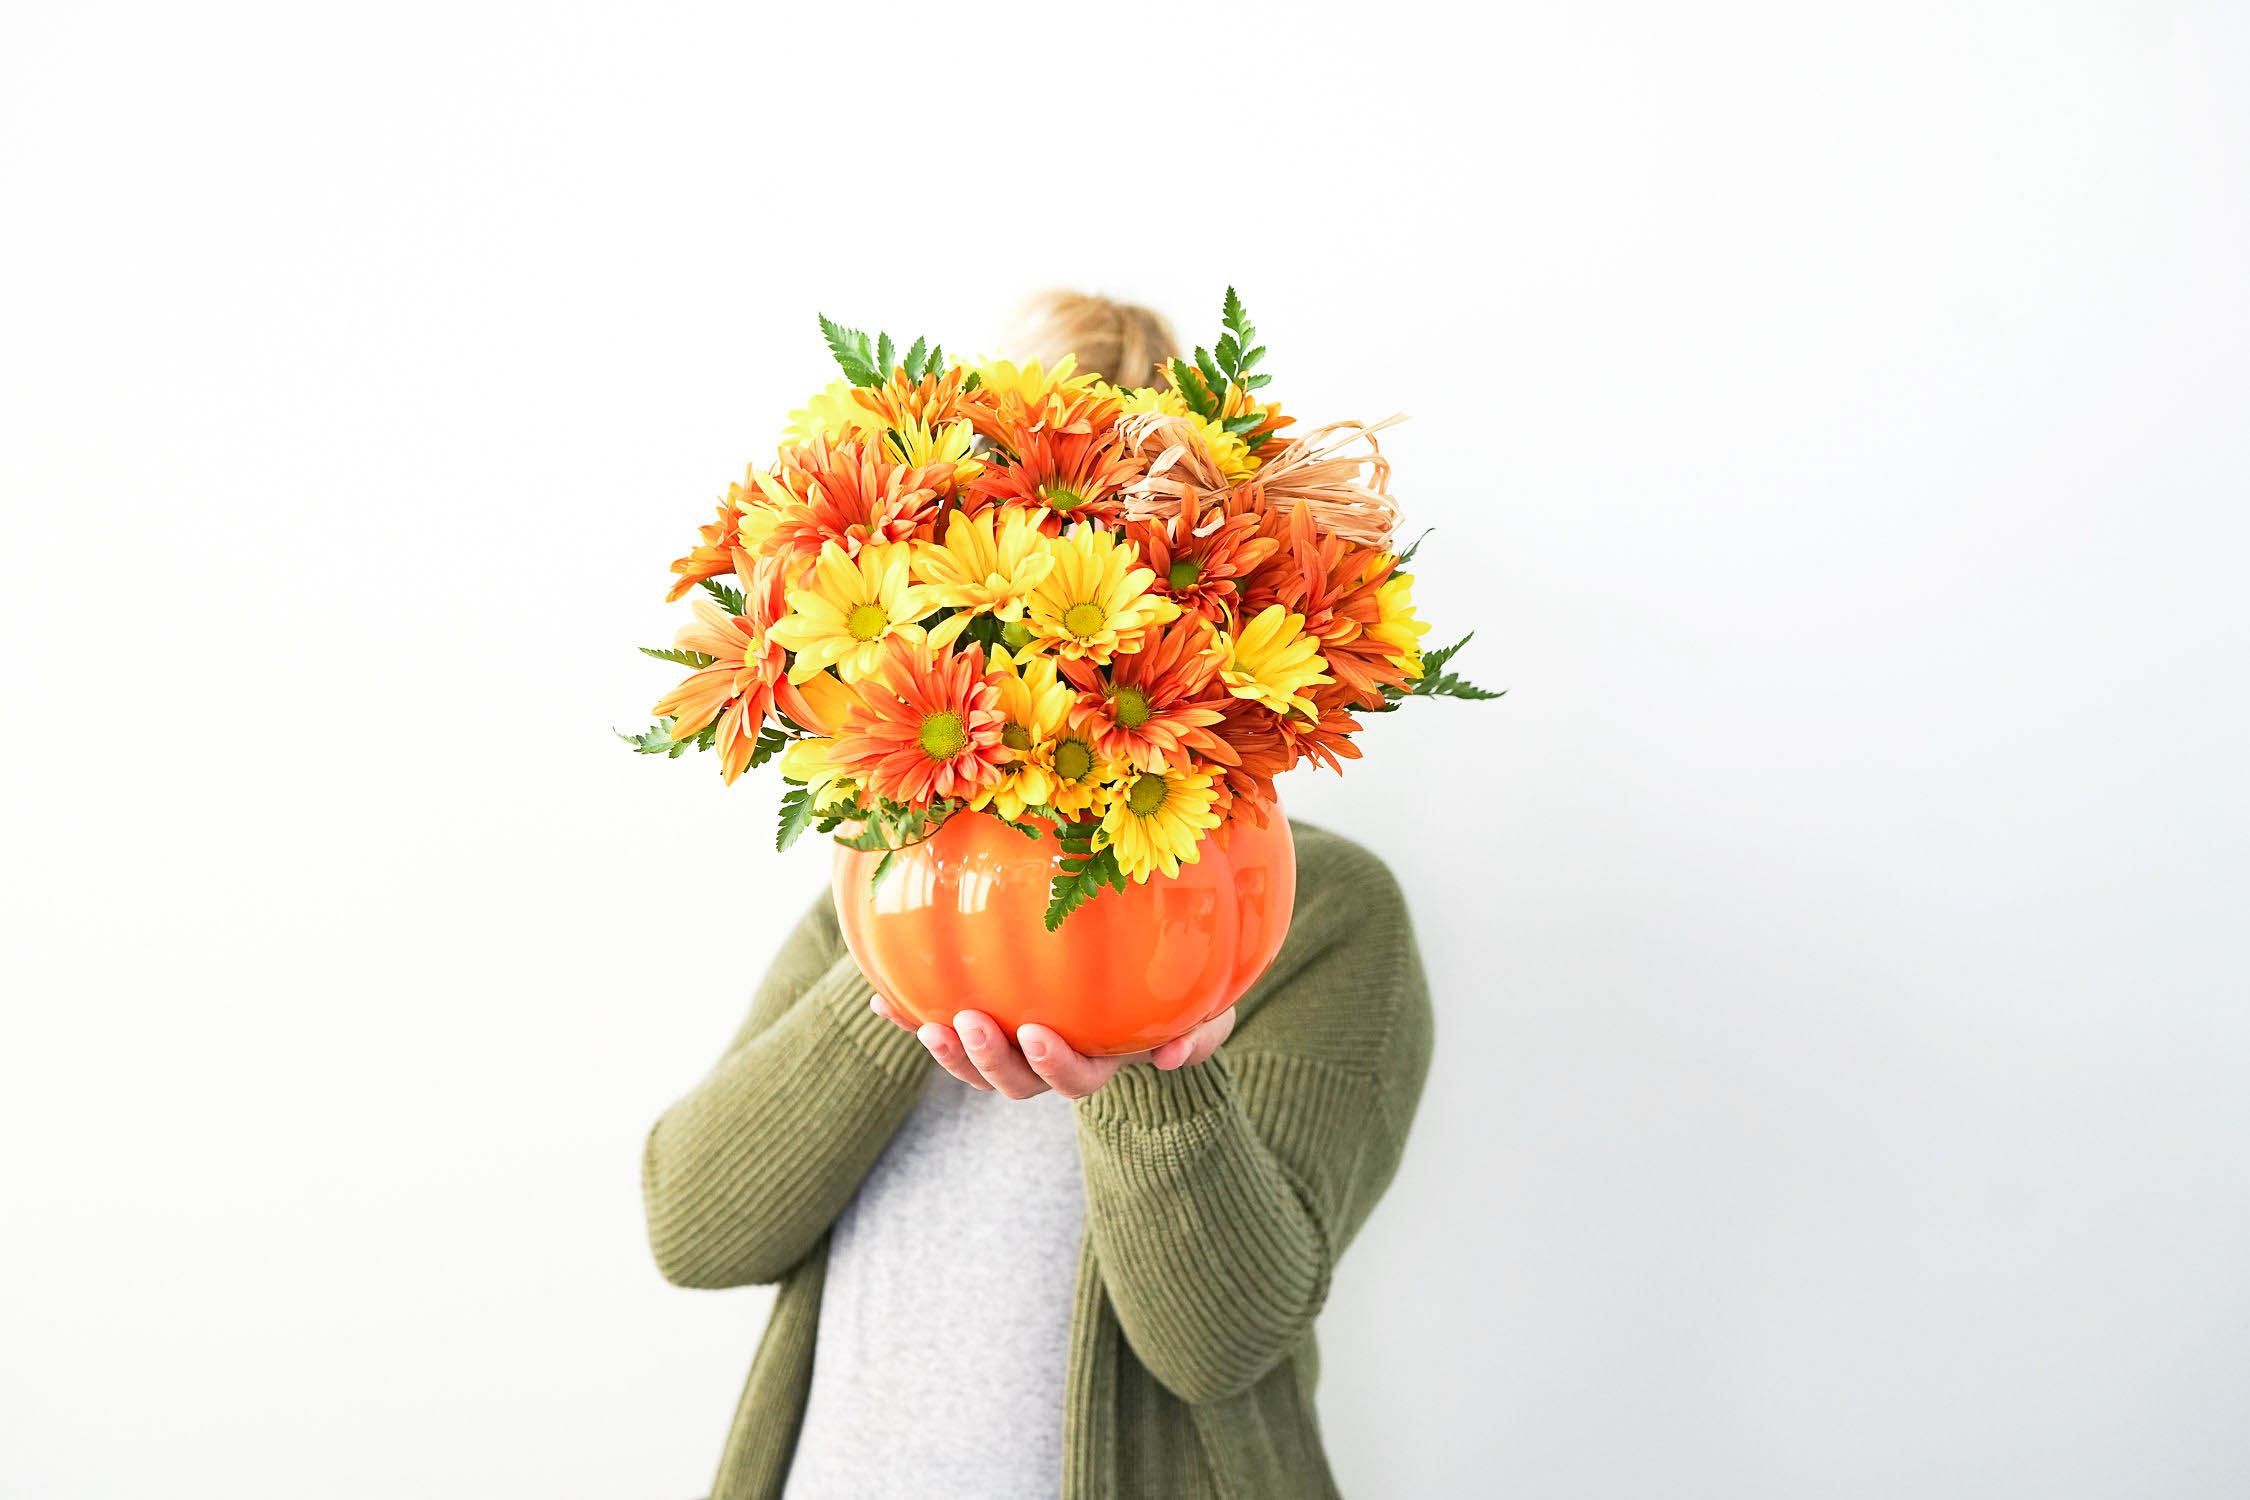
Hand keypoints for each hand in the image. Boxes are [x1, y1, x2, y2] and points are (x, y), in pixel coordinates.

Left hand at [869, 995, 1235, 1100]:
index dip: (1053, 1065)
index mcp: (1100, 1057)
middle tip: (968, 1023)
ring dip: (947, 1052)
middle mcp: (1053, 1058)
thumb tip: (1173, 1056)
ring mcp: (1017, 1039)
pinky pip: (944, 1019)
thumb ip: (1204, 1030)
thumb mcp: (1210, 1007)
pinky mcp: (987, 1013)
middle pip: (1015, 1083)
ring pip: (977, 1064)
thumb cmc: (1185, 988)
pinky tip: (881, 1000)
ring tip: (926, 1025)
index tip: (1036, 1031)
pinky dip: (911, 1014)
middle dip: (988, 1061)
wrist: (1151, 962)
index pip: (1075, 1079)